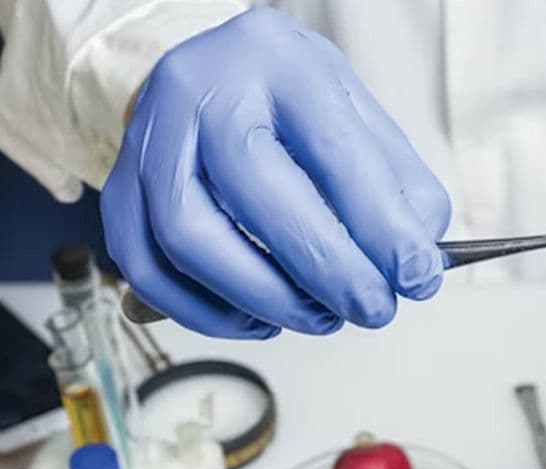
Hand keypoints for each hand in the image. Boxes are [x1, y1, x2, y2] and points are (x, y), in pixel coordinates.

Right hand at [102, 8, 449, 337]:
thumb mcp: (361, 117)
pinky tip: (258, 319)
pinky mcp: (121, 185)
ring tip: (319, 317)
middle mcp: (204, 91)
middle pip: (256, 193)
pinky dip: (205, 311)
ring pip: (188, 237)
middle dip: (326, 271)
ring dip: (263, 299)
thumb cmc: (294, 101)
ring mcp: (150, 136)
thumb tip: (417, 262)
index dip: (381, 227)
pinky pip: (146, 266)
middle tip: (372, 309)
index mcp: (281, 64)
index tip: (417, 276)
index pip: (334, 152)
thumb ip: (401, 188)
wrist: (218, 72)